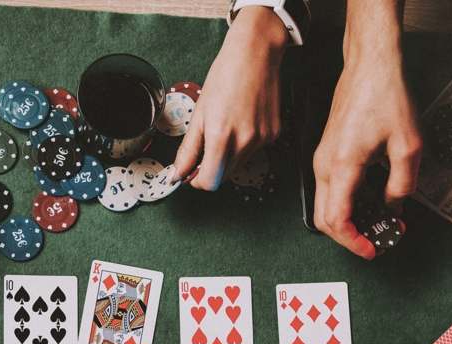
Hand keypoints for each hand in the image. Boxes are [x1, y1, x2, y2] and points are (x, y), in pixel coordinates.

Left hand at [172, 7, 286, 190]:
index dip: (197, 181)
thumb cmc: (225, 76)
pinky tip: (241, 121)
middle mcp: (245, 142)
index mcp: (222, 137)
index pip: (210, 181)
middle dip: (211, 169)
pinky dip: (243, 144)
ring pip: (239, 164)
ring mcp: (263, 140)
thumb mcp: (199, 113)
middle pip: (224, 176)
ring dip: (227, 156)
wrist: (256, 54)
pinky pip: (253, 151)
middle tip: (204, 149)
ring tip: (225, 127)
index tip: (191, 173)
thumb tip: (178, 173)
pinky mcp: (274, 134)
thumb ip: (189, 148)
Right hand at [311, 0, 421, 258]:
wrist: (370, 66)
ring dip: (347, 222)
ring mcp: (322, 159)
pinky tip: (371, 201)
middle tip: (377, 242)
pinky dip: (346, 205)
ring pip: (324, 206)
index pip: (336, 220)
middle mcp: (324, 165)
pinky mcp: (327, 153)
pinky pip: (329, 190)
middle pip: (323, 219)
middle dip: (348, 237)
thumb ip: (402, 184)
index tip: (374, 249)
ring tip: (379, 223)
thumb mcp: (409, 145)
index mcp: (342, 166)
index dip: (354, 242)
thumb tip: (395, 208)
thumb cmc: (387, 97)